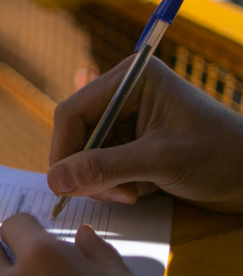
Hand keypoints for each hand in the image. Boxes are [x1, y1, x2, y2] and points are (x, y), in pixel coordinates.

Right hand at [48, 57, 242, 211]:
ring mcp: (128, 121)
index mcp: (132, 80)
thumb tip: (55, 180)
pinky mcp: (133, 144)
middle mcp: (125, 95)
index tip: (65, 184)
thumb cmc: (220, 157)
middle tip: (114, 194)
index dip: (64, 149)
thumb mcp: (160, 161)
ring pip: (87, 155)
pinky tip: (140, 191)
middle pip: (77, 135)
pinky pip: (102, 166)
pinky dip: (114, 184)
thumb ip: (104, 168)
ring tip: (133, 195)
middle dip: (88, 169)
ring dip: (103, 181)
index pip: (72, 112)